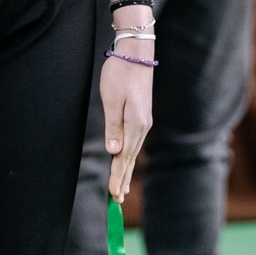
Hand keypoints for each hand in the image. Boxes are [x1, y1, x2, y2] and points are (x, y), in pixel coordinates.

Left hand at [99, 51, 153, 200]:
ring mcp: (143, 122)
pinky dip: (130, 157)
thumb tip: (114, 152)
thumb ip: (113, 127)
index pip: (124, 157)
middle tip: (116, 200)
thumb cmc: (120, 74)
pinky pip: (135, 143)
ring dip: (127, 171)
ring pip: (134, 152)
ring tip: (122, 190)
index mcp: (135, 124)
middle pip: (131, 159)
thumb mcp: (111, 100)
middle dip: (123, 179)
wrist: (136, 54)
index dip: (117, 176)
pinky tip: (127, 163)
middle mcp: (142, 126)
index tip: (113, 194)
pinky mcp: (141, 116)